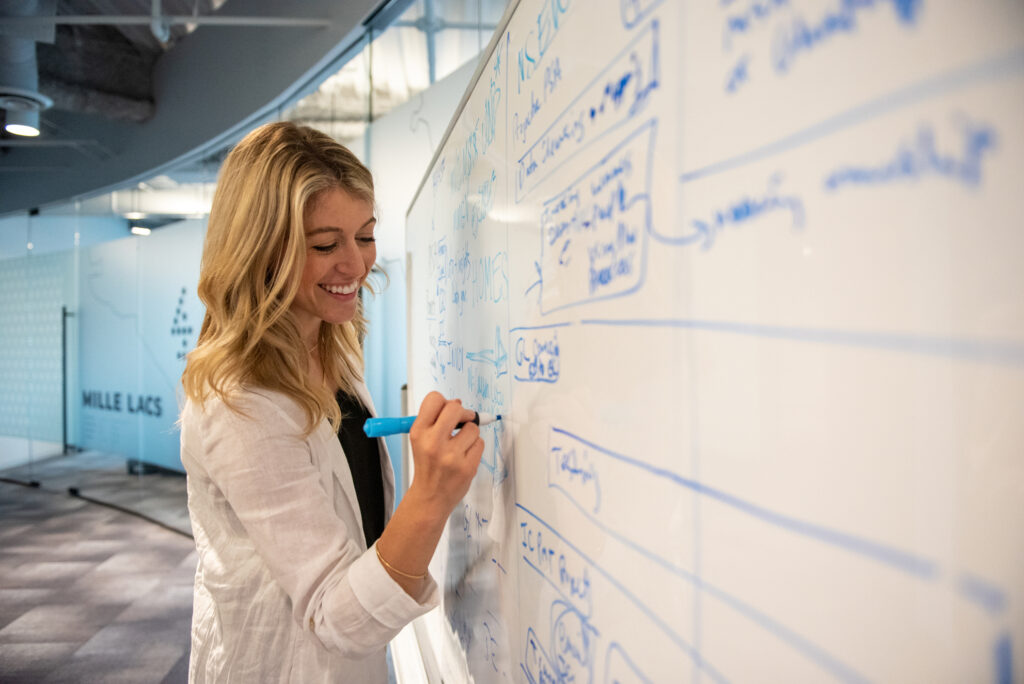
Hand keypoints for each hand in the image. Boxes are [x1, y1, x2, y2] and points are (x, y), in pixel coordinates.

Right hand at [407, 392, 484, 517]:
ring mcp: (451, 456)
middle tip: (463, 421)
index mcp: (419, 433)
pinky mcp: (467, 467)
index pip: (434, 399)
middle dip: (463, 412)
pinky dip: (475, 447)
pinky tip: (465, 456)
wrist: (430, 497)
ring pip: (473, 427)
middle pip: (456, 407)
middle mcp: (433, 443)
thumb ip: (436, 420)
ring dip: (470, 433)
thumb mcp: (421, 440)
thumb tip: (458, 402)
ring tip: (461, 445)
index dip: (445, 402)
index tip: (448, 410)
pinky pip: (480, 443)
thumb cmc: (428, 465)